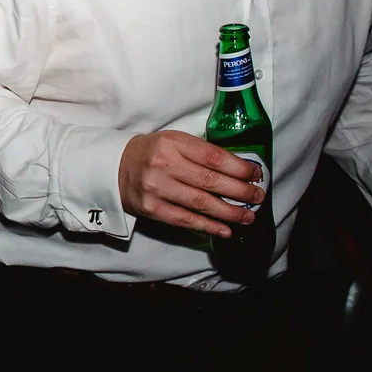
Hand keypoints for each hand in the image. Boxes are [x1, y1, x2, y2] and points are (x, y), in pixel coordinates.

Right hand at [117, 130, 265, 238]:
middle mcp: (164, 165)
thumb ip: (200, 152)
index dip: (239, 168)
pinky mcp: (151, 209)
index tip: (256, 174)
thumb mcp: (173, 142)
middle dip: (240, 191)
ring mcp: (156, 188)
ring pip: (201, 203)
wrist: (113, 167)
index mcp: (172, 143)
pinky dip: (208, 226)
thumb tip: (239, 170)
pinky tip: (226, 230)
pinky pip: (185, 220)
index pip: (213, 157)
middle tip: (258, 197)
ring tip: (248, 216)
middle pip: (211, 181)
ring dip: (230, 212)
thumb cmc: (151, 153)